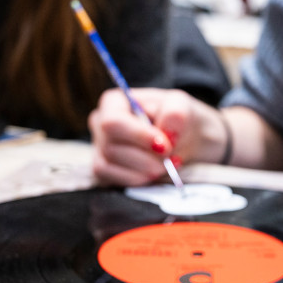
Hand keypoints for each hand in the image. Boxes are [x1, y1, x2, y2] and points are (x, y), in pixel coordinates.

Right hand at [88, 88, 226, 185]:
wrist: (183, 142)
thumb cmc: (176, 119)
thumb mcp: (182, 107)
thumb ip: (175, 114)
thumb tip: (165, 130)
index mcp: (114, 102)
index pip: (113, 122)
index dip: (138, 136)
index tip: (164, 146)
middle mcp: (100, 124)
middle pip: (111, 147)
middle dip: (146, 158)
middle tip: (170, 158)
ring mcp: (99, 148)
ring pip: (110, 166)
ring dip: (144, 170)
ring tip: (167, 164)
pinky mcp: (104, 170)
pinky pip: (111, 180)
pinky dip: (137, 180)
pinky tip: (155, 173)